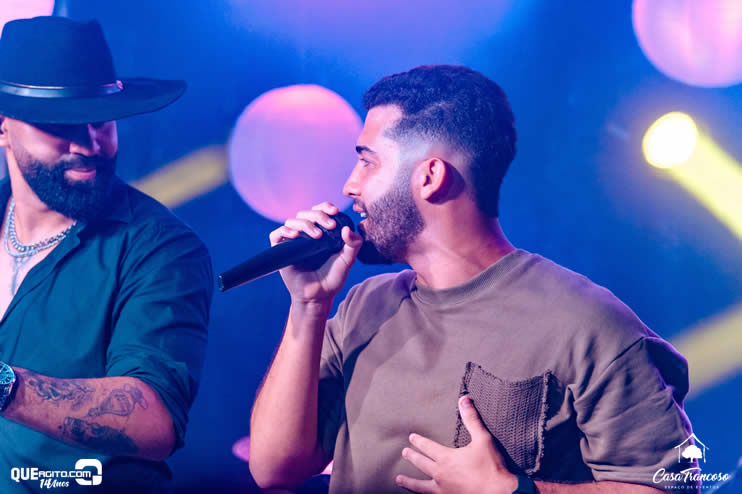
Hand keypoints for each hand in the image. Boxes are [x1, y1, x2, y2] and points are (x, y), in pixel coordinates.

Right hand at [269, 202, 362, 305]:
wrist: (318, 296)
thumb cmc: (332, 278)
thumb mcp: (347, 260)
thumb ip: (353, 245)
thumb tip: (347, 229)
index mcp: (321, 231)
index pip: (320, 211)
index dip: (325, 207)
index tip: (335, 212)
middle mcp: (305, 233)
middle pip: (306, 213)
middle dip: (319, 215)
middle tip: (330, 226)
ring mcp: (292, 241)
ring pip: (292, 221)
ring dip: (305, 224)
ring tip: (317, 236)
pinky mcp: (280, 250)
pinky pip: (277, 234)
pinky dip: (285, 231)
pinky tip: (295, 236)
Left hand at [397, 395, 518, 493]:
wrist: (500, 493)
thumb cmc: (492, 466)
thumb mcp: (483, 439)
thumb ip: (472, 419)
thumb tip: (464, 399)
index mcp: (446, 458)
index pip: (428, 447)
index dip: (419, 441)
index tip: (411, 437)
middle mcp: (441, 474)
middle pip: (422, 464)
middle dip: (412, 457)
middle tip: (404, 453)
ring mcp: (443, 490)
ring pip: (420, 486)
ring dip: (409, 482)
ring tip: (399, 479)